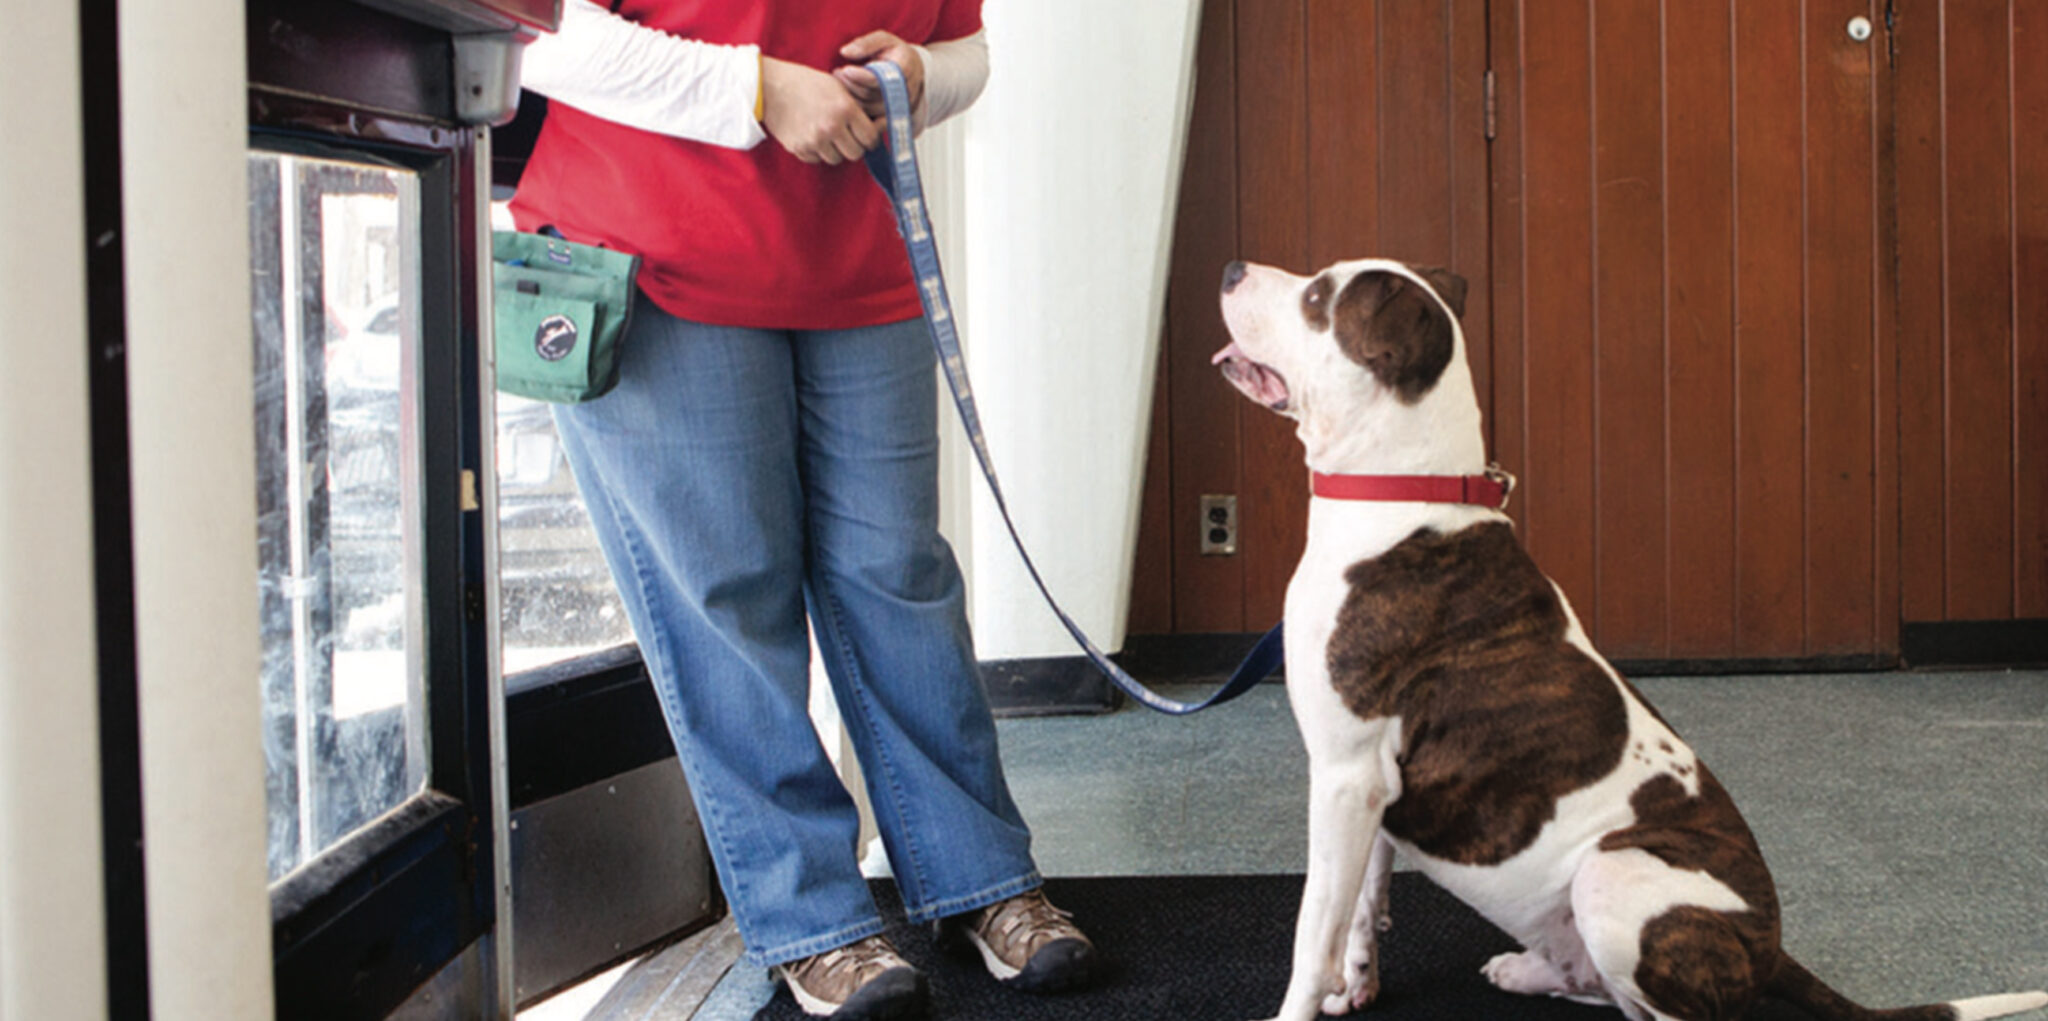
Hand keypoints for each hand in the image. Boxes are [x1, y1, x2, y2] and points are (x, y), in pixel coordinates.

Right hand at [760, 55, 882, 164]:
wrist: (770, 87)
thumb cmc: (806, 83)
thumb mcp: (837, 87)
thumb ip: (857, 107)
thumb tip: (880, 125)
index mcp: (845, 109)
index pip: (871, 138)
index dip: (871, 139)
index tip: (866, 137)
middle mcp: (831, 126)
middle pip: (856, 153)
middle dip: (854, 146)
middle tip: (847, 137)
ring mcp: (815, 140)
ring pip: (837, 159)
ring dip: (835, 150)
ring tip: (827, 134)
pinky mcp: (800, 148)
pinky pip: (817, 159)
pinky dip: (817, 152)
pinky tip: (812, 135)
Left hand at [833, 30, 924, 120]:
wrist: (913, 71)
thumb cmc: (895, 52)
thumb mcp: (884, 39)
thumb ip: (866, 44)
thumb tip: (844, 52)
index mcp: (905, 70)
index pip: (879, 79)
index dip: (859, 76)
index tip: (844, 69)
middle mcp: (904, 92)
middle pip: (870, 95)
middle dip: (850, 84)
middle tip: (836, 73)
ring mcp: (898, 107)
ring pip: (867, 108)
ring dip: (849, 96)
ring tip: (839, 81)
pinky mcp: (890, 116)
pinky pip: (868, 116)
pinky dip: (854, 106)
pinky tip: (846, 93)